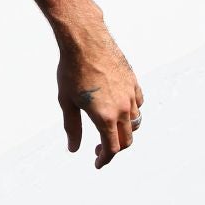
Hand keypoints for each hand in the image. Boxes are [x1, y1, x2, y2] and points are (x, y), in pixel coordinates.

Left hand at [57, 28, 142, 167]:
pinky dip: (131, 113)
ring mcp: (130, 95)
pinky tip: (118, 110)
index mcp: (105, 116)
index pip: (111, 148)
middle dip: (114, 148)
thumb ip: (72, 127)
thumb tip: (74, 149)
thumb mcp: (67, 102)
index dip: (104, 159)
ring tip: (107, 129)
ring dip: (123, 131)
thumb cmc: (71, 70)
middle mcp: (122, 109)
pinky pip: (138, 104)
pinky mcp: (134, 82)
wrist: (85, 41)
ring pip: (134, 122)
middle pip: (126, 139)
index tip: (97, 164)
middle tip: (99, 148)